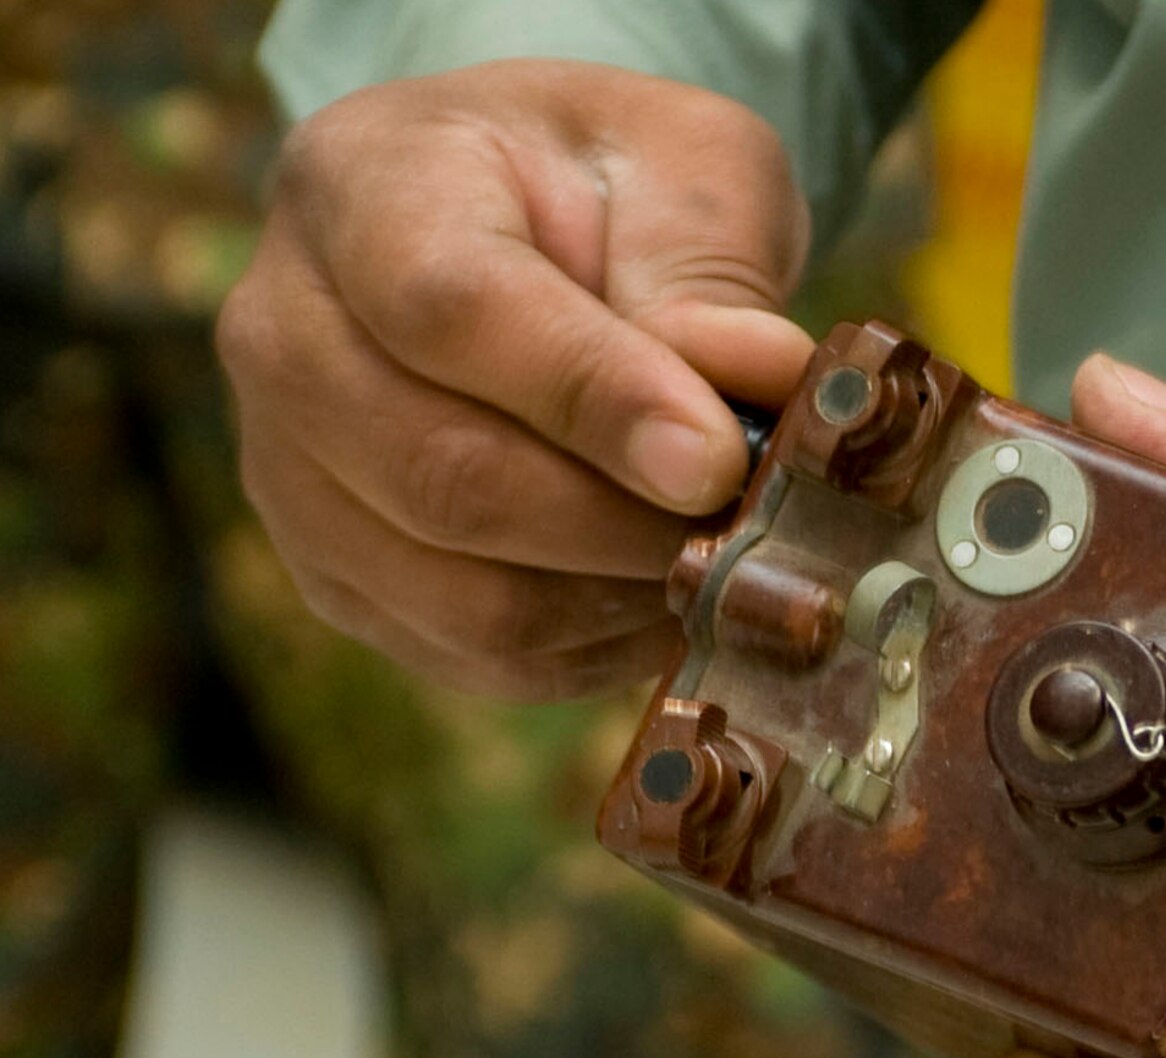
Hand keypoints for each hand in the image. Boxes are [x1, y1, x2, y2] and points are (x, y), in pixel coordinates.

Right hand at [218, 61, 815, 698]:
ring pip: (461, 596)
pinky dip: (594, 649)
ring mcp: (291, 473)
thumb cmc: (604, 188)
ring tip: (718, 559)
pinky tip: (665, 598)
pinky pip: (475, 655)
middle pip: (447, 478)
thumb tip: (753, 375)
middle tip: (747, 525)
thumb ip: (707, 265)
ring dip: (616, 599)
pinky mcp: (336, 577)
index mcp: (360, 188)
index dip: (595, 399)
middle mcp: (284, 336)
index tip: (718, 458)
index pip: (454, 310)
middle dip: (624, 525)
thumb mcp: (680, 166)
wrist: (516, 230)